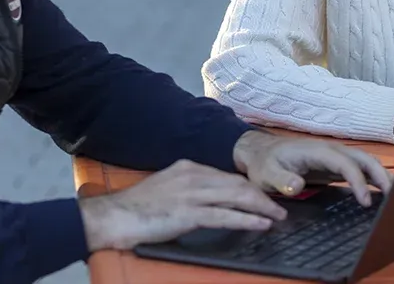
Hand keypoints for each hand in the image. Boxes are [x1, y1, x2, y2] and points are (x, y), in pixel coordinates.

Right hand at [78, 159, 287, 250]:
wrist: (113, 217)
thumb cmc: (137, 208)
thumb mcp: (167, 189)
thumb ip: (189, 189)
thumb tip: (211, 199)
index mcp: (188, 167)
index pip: (227, 176)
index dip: (249, 186)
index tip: (264, 195)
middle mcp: (192, 175)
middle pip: (237, 184)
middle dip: (261, 195)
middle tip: (280, 207)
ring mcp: (191, 193)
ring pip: (236, 197)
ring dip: (261, 207)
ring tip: (277, 216)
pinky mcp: (188, 213)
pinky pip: (225, 216)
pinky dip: (247, 220)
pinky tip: (260, 224)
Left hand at [232, 130, 392, 206]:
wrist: (259, 153)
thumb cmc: (263, 163)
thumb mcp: (265, 174)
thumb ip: (280, 180)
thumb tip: (297, 186)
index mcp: (316, 151)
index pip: (344, 163)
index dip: (358, 180)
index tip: (365, 201)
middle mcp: (329, 150)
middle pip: (362, 158)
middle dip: (380, 174)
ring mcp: (333, 157)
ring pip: (364, 162)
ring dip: (380, 175)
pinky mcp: (333, 166)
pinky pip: (358, 169)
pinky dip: (372, 178)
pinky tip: (381, 192)